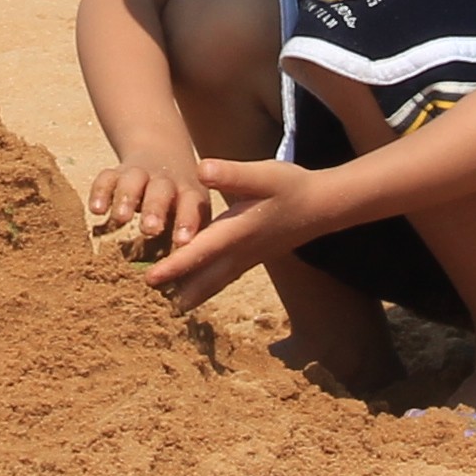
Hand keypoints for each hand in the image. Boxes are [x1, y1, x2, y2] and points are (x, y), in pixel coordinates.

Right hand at [83, 155, 215, 255]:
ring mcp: (140, 174)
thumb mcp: (194, 217)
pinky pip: (106, 177)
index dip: (187, 221)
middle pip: (161, 191)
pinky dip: (101, 192)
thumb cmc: (181, 206)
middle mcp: (165, 181)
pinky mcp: (116, 172)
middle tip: (150, 229)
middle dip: (155, 209)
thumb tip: (187, 294)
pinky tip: (96, 212)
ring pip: (133, 180)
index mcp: (190, 194)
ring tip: (121, 219)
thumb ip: (191, 246)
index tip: (183, 242)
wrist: (164, 157)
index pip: (191, 204)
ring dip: (128, 198)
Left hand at [136, 157, 328, 309]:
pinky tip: (202, 286)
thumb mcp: (263, 174)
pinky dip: (210, 284)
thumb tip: (200, 170)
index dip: (174, 265)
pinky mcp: (256, 256)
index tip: (150, 278)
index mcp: (237, 231)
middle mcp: (242, 250)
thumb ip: (231, 174)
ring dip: (195, 292)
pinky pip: (227, 276)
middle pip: (205, 277)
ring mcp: (250, 257)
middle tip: (150, 299)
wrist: (325, 205)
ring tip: (174, 305)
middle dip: (178, 288)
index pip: (200, 252)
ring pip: (217, 281)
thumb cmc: (292, 186)